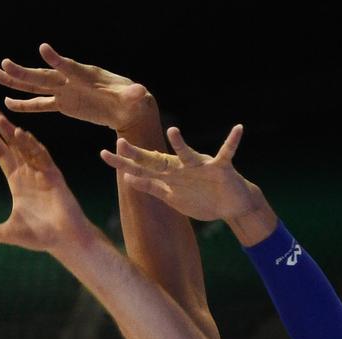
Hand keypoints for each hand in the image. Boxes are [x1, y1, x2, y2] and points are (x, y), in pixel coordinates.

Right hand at [0, 43, 154, 132]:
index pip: (69, 67)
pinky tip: (8, 104)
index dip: (57, 60)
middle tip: (3, 64)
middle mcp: (71, 80)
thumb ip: (133, 94)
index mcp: (86, 76)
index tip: (43, 49)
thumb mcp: (133, 97)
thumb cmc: (131, 99)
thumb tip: (141, 93)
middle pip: (44, 76)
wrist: (127, 106)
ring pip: (36, 87)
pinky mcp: (64, 104)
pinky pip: (41, 104)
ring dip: (16, 82)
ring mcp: (65, 91)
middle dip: (24, 72)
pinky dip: (25, 105)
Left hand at [0, 104, 93, 253]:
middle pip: (11, 145)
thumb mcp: (8, 233)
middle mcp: (28, 174)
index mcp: (17, 183)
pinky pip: (41, 157)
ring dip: (12, 132)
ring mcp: (41, 173)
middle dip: (0, 127)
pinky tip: (20, 135)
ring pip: (25, 147)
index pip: (1, 155)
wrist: (64, 240)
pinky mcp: (54, 176)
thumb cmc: (40, 237)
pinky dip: (31, 145)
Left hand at [101, 125, 265, 222]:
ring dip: (181, 144)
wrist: (231, 206)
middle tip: (119, 142)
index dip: (123, 162)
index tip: (103, 154)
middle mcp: (182, 167)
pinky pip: (226, 152)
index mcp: (169, 175)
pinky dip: (232, 141)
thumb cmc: (201, 200)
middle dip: (139, 154)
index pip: (141, 167)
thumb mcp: (172, 197)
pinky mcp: (221, 168)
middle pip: (157, 160)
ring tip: (173, 131)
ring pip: (188, 154)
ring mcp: (201, 166)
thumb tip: (127, 177)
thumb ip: (151, 187)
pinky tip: (238, 128)